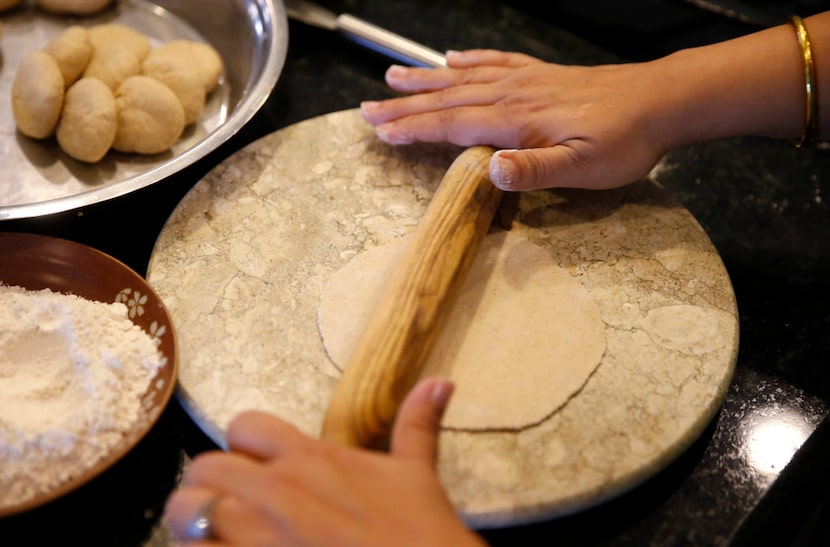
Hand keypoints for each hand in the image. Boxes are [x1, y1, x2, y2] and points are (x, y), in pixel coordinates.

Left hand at [164, 377, 485, 545]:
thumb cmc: (421, 535)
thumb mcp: (418, 475)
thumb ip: (417, 425)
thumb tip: (440, 383)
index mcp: (311, 459)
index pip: (244, 426)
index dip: (243, 446)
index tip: (255, 467)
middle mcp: (277, 491)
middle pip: (204, 467)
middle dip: (209, 487)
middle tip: (227, 509)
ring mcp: (258, 535)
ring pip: (187, 513)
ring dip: (194, 525)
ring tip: (217, 537)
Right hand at [360, 49, 672, 191]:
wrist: (660, 102)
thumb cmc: (623, 141)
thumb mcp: (582, 167)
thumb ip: (534, 169)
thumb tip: (489, 171)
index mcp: (516, 120)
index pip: (452, 124)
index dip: (412, 129)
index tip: (379, 132)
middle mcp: (514, 94)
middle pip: (447, 99)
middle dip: (404, 106)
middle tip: (366, 109)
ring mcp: (527, 80)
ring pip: (464, 76)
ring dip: (425, 78)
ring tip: (393, 76)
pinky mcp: (542, 74)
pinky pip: (497, 60)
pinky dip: (470, 59)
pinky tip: (454, 57)